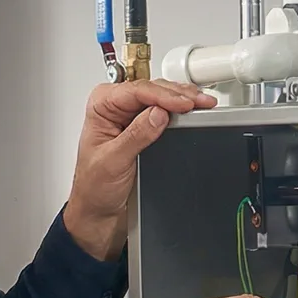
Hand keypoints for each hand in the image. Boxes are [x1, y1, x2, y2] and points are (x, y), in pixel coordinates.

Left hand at [63, 78, 216, 260]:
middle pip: (151, 89)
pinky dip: (181, 111)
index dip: (163, 96)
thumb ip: (137, 136)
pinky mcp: (143, 126)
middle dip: (178, 95)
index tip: (184, 104)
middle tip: (200, 101)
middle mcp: (115, 106)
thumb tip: (158, 114)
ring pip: (161, 97)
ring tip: (202, 103)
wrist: (98, 208)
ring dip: (183, 99)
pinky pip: (165, 111)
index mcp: (101, 106)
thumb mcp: (114, 161)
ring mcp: (131, 115)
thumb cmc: (94, 186)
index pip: (136, 91)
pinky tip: (193, 111)